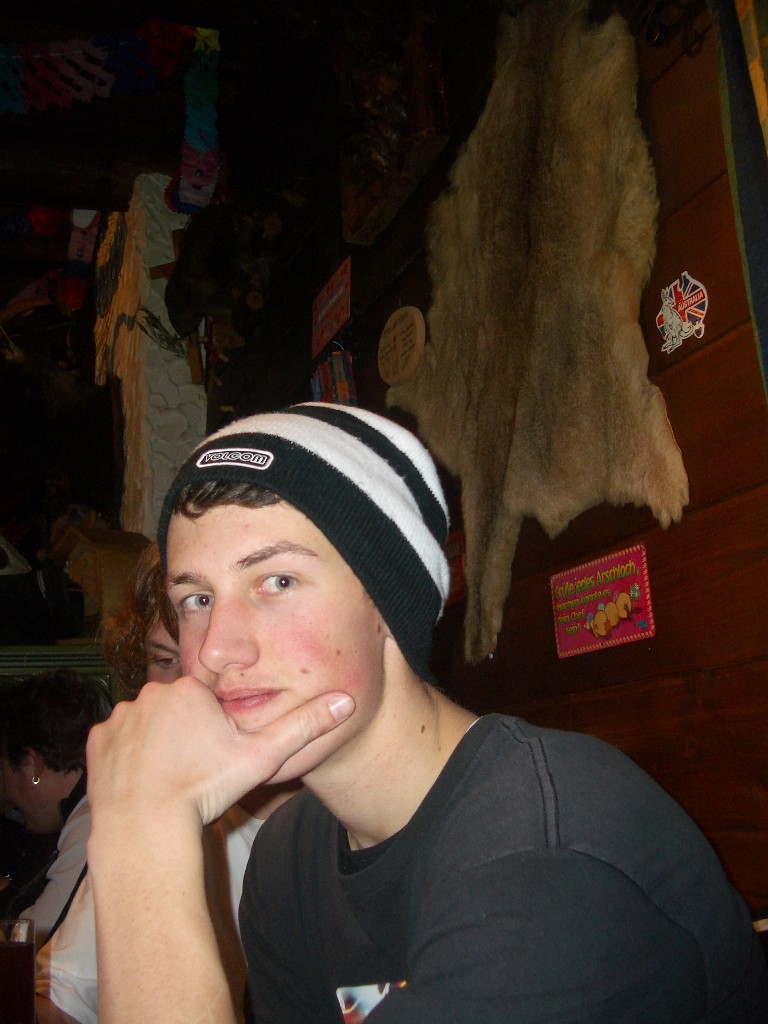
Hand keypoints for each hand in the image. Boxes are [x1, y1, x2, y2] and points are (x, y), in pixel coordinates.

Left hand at [86, 676, 353, 828]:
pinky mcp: (98, 740)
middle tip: (196, 765)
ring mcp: (121, 716)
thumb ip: (304, 726)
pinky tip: (145, 779)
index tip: (216, 748)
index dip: (216, 723)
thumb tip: (347, 701)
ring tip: (171, 775)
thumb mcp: (263, 757)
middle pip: (179, 706)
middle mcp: (152, 692)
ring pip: (148, 721)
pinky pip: (120, 739)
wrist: (146, 828)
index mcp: (192, 689)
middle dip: (187, 729)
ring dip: (158, 740)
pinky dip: (130, 755)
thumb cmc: (206, 789)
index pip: (210, 696)